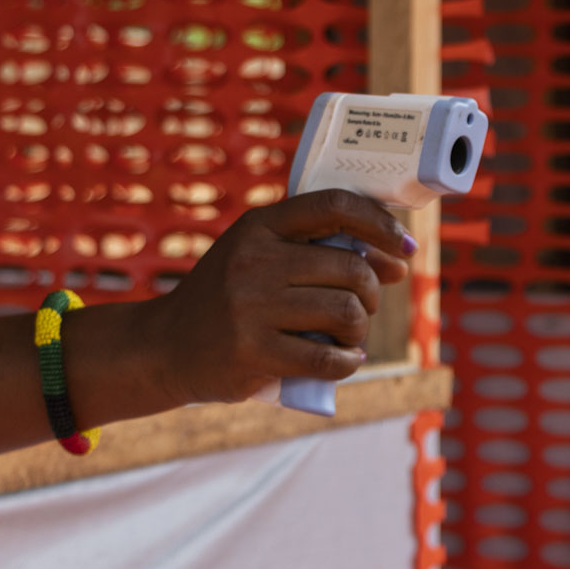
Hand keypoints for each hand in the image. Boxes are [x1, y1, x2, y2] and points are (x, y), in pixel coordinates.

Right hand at [142, 190, 414, 405]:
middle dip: (371, 292)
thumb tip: (395, 261)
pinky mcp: (252, 352)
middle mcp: (254, 260)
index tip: (404, 246)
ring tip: (347, 336)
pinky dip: (348, 362)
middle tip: (361, 307)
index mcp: (260, 226)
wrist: (165, 346)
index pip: (334, 206)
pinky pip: (328, 358)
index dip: (380, 223)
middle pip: (352, 268)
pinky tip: (344, 359)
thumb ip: (318, 251)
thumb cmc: (228, 299)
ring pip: (346, 312)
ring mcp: (251, 307)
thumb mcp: (259, 256)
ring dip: (359, 330)